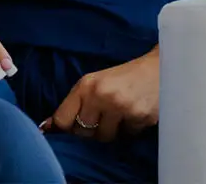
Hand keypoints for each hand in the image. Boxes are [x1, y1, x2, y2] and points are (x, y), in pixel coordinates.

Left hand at [45, 49, 159, 141]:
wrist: (158, 69)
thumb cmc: (122, 77)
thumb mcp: (95, 83)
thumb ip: (74, 104)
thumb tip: (47, 127)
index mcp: (85, 85)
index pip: (62, 119)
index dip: (65, 128)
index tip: (70, 128)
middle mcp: (101, 96)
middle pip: (83, 132)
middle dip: (90, 129)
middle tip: (101, 117)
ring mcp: (121, 108)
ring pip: (105, 137)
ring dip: (111, 131)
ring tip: (118, 115)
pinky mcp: (140, 118)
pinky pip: (127, 135)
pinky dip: (129, 129)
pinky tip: (134, 114)